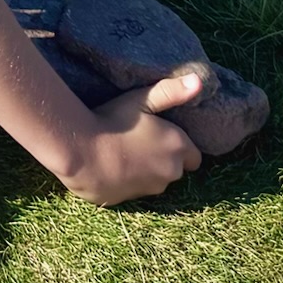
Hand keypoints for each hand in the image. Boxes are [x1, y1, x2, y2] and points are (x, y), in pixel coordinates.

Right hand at [58, 71, 204, 206]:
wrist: (83, 152)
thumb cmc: (115, 121)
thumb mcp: (143, 99)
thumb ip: (172, 91)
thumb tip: (199, 82)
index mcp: (177, 148)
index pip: (195, 158)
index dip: (182, 147)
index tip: (165, 136)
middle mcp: (169, 173)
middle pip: (175, 169)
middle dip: (165, 159)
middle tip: (142, 140)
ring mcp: (149, 190)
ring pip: (156, 181)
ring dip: (147, 171)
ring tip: (126, 151)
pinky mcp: (129, 201)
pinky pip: (134, 190)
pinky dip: (128, 181)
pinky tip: (112, 165)